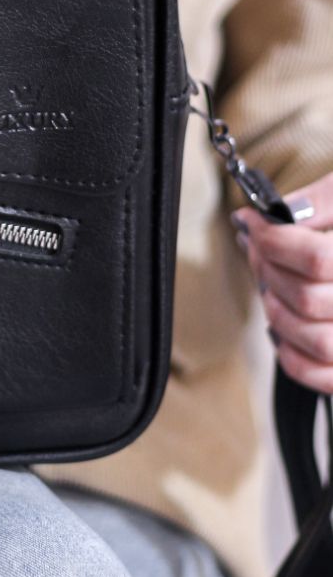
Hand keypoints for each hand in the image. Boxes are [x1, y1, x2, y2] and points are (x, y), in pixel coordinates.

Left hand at [233, 172, 332, 391]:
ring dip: (277, 310)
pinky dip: (291, 354)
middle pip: (308, 298)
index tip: (252, 221)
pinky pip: (323, 376)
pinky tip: (281, 326)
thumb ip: (325, 200)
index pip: (318, 259)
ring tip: (271, 284)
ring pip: (314, 340)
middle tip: (257, 247)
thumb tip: (276, 213)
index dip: (273, 239)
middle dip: (268, 269)